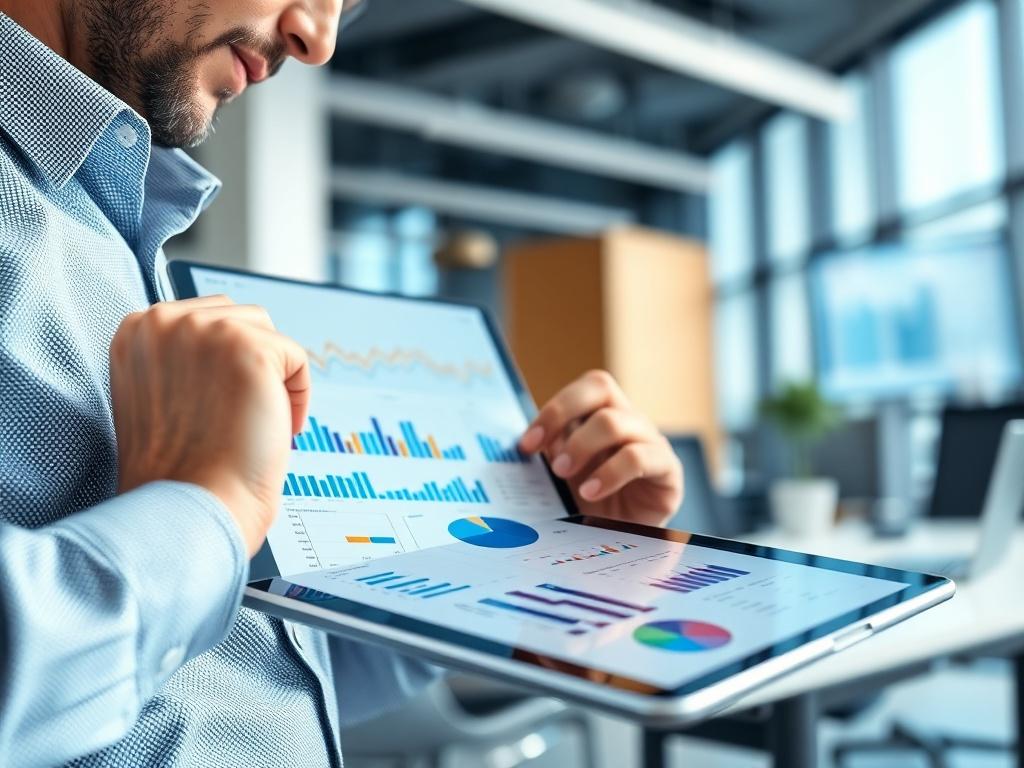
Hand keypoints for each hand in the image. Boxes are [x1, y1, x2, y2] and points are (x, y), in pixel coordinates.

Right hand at [110, 296, 309, 556]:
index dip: (227, 364)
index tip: (223, 406)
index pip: (205, 317)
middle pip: (239, 317)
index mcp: (137, 330)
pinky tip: (281, 430)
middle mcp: (165, 321)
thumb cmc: (178, 467)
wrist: (188, 507)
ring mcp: (206, 331)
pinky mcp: (249, 349)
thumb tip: (231, 336)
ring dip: (275, 376)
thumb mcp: (160, 392)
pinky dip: (300, 396)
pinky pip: (297, 359)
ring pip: (269, 332)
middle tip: (246, 416)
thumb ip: (184, 356)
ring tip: (260, 421)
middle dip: (254, 362)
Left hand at [519, 370, 682, 526]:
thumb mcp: (562, 477)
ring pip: (617, 422)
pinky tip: (591, 492)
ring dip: (582, 446)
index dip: (554, 408)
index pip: (584, 387)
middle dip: (563, 414)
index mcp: (603, 414)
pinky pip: (641, 457)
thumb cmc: (590, 506)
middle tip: (545, 455)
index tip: (526, 444)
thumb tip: (514, 447)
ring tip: (562, 475)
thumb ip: (547, 455)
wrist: (622, 545)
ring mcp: (651, 442)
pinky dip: (610, 473)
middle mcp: (629, 421)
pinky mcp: (668, 471)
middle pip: (601, 385)